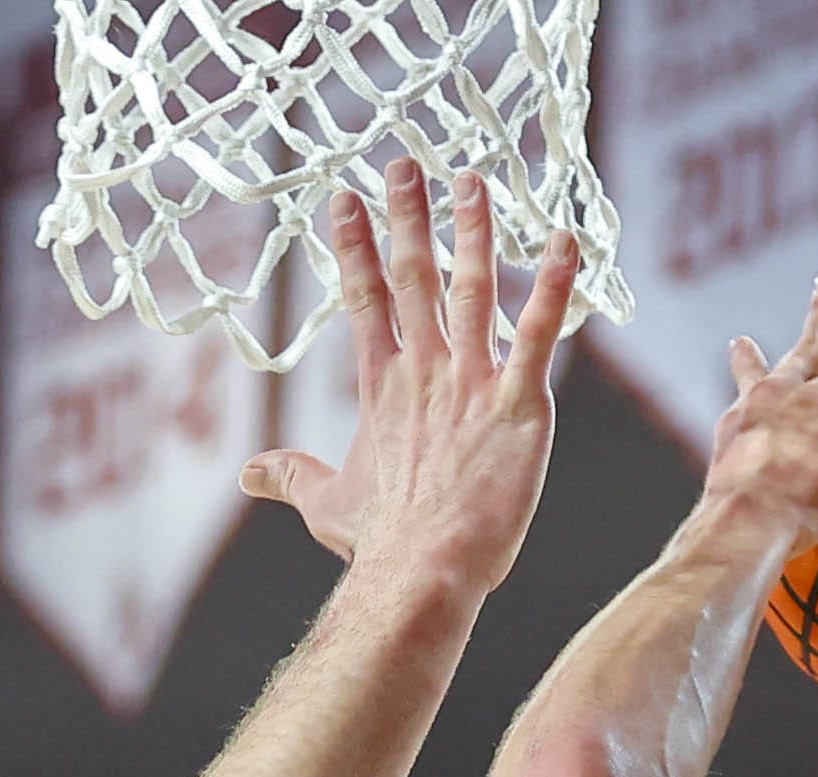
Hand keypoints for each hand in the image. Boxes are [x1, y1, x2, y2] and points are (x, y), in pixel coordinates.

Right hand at [242, 161, 572, 598]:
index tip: (345, 200)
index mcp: (381, 388)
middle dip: (407, 217)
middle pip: (413, 278)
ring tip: (471, 180)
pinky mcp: (519, 404)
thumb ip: (290, 475)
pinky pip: (541, 333)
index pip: (363, 301)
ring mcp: (471, 383)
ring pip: (473, 288)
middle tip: (405, 164)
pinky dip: (556, 284)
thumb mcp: (325, 503)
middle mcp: (423, 372)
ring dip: (473, 230)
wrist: (422, 571)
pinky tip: (568, 238)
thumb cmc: (379, 544)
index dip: (353, 248)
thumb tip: (248, 472)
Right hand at [691, 275, 817, 565]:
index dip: (748, 364)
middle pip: (812, 344)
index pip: (754, 383)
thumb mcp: (727, 504)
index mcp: (750, 417)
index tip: (744, 345)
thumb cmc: (732, 527)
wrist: (741, 520)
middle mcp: (785, 396)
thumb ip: (745, 500)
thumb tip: (741, 537)